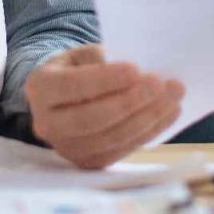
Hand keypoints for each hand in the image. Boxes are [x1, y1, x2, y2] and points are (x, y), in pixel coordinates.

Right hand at [25, 45, 184, 169]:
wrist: (65, 93)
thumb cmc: (78, 66)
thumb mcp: (81, 52)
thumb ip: (100, 59)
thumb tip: (135, 74)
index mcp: (40, 87)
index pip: (73, 86)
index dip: (105, 80)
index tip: (136, 69)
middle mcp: (46, 124)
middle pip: (92, 118)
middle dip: (131, 102)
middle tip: (161, 84)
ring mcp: (66, 148)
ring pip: (110, 138)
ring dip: (147, 118)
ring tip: (174, 96)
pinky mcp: (88, 162)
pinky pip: (122, 149)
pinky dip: (149, 131)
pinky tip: (169, 113)